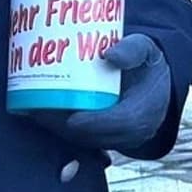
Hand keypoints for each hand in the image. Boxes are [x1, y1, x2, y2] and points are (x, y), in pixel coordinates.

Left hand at [35, 32, 170, 149]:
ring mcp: (122, 139)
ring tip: (37, 112)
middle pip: (98, 136)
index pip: (124, 122)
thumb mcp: (146, 50)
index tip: (72, 118)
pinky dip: (64, 132)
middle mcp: (137, 130)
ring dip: (61, 130)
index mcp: (147, 108)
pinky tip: (44, 117)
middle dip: (68, 127)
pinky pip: (85, 142)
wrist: (155, 84)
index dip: (97, 123)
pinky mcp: (109, 141)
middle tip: (40, 111)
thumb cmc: (146, 65)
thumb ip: (132, 49)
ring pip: (88, 141)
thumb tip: (110, 54)